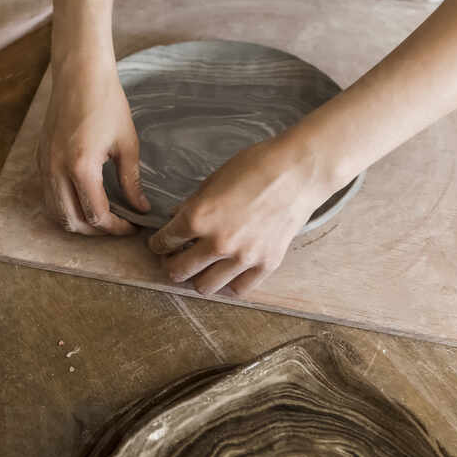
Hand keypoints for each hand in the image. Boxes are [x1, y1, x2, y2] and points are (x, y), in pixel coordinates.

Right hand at [37, 52, 148, 234]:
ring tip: (100, 218)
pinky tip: (83, 200)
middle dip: (97, 231)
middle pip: (72, 222)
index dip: (117, 228)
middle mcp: (57, 170)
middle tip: (117, 226)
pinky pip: (48, 195)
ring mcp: (45, 165)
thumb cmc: (107, 102)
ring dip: (78, 222)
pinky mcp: (41, 159)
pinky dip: (65, 207)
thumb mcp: (127, 144)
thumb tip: (139, 207)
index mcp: (81, 167)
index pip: (96, 216)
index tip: (132, 226)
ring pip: (56, 213)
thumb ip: (131, 181)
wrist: (80, 74)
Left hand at [147, 134, 342, 295]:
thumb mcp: (213, 180)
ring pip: (205, 287)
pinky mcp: (266, 265)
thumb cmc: (256, 166)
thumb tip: (176, 218)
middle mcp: (217, 243)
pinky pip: (239, 289)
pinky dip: (229, 284)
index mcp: (199, 218)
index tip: (159, 245)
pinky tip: (228, 273)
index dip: (157, 244)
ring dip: (198, 278)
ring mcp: (243, 258)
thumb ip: (192, 204)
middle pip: (179, 271)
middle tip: (174, 259)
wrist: (299, 172)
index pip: (164, 241)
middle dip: (171, 265)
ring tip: (201, 268)